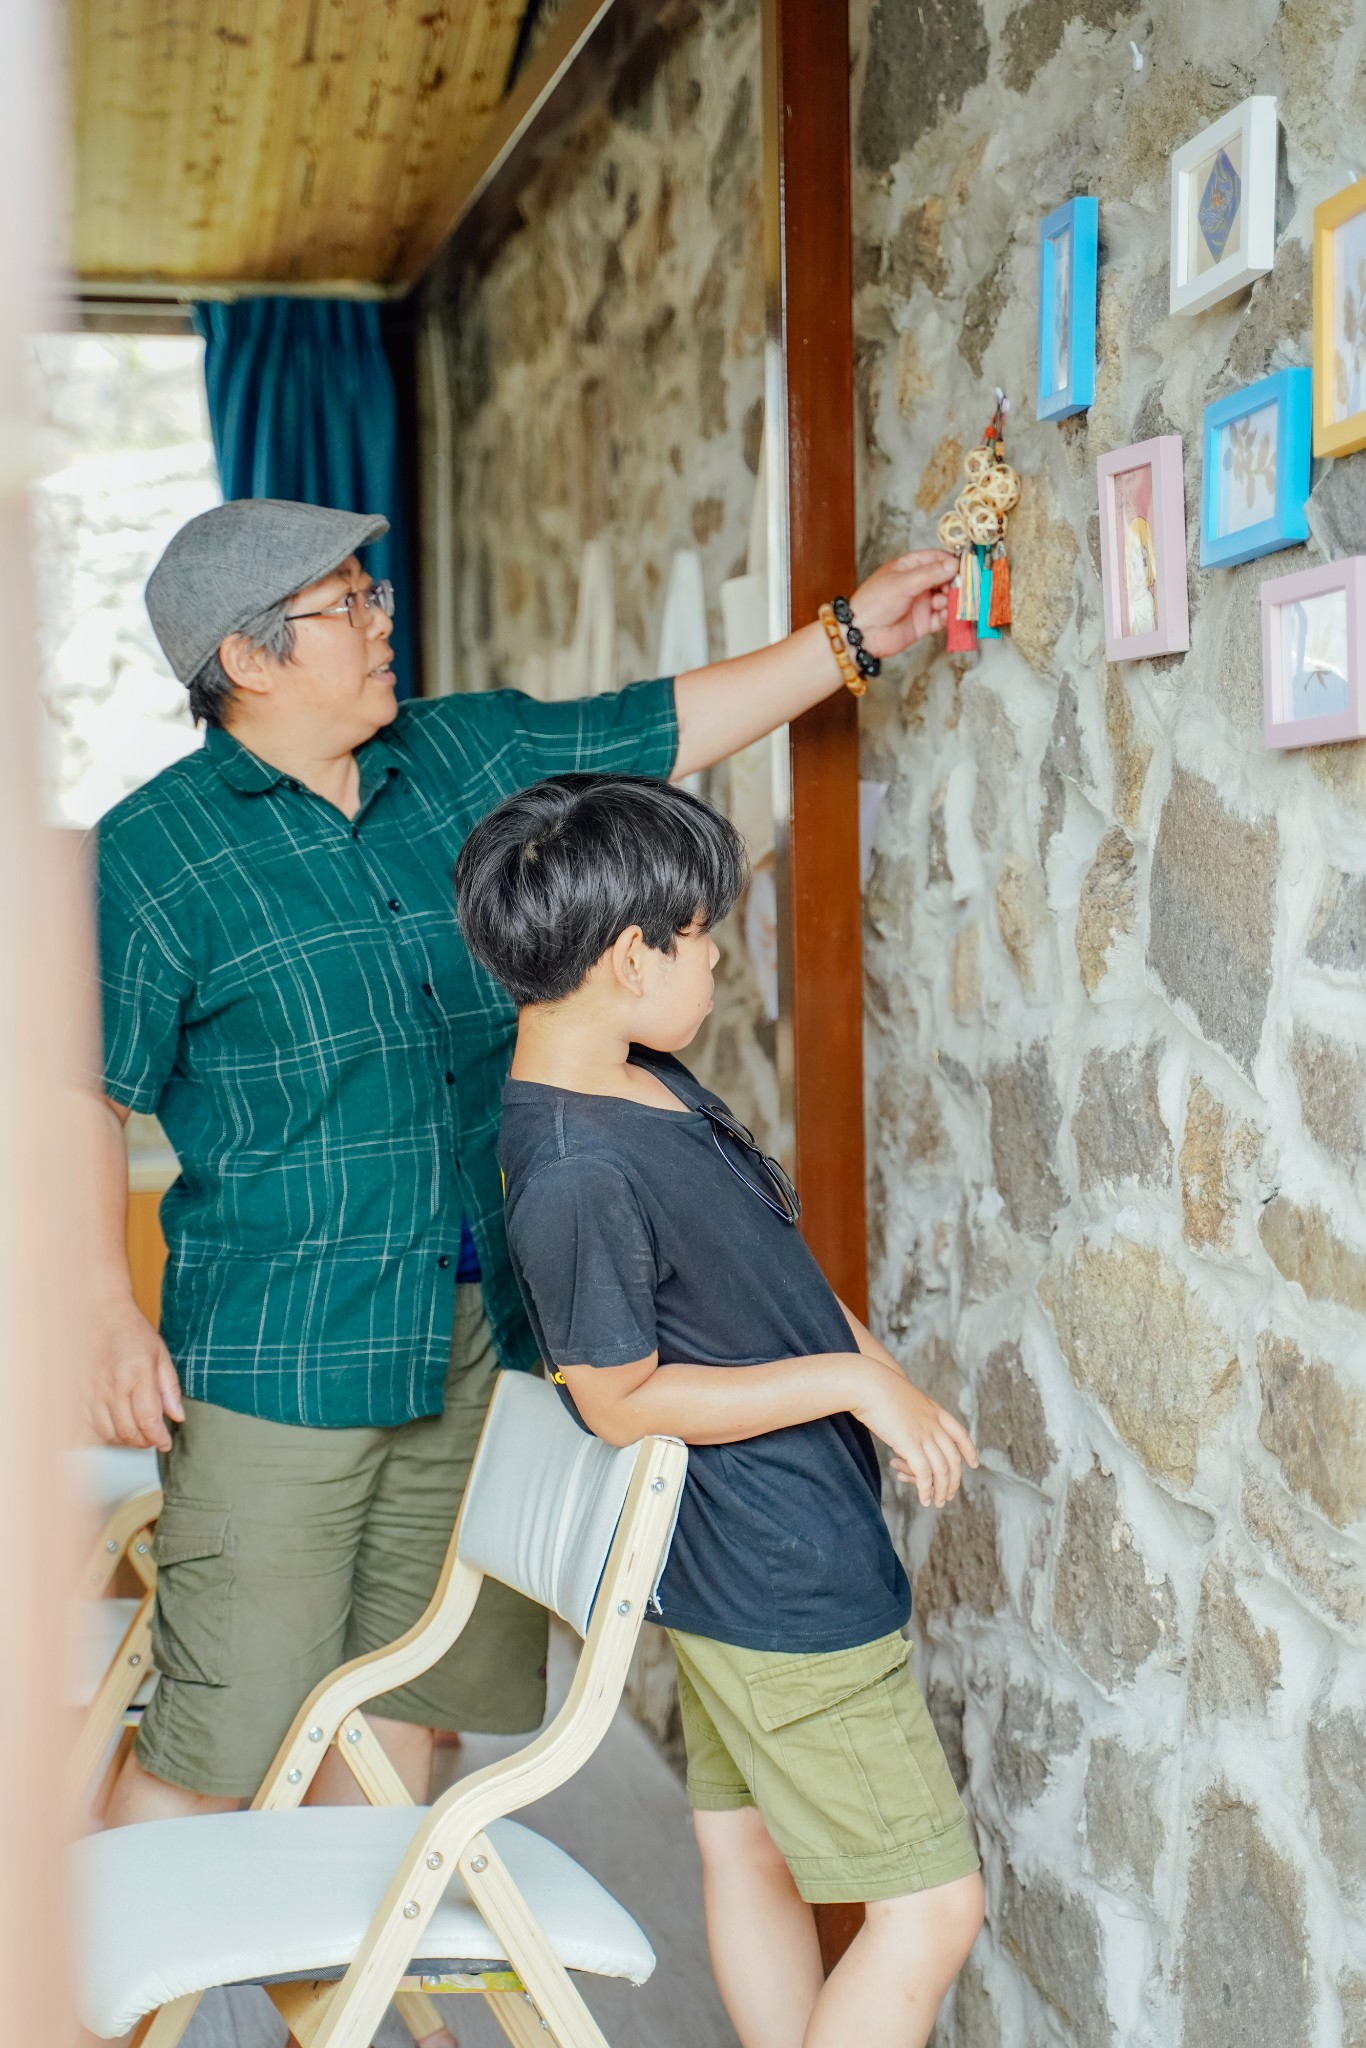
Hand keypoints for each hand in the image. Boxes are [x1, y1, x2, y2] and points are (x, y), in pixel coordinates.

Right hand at [86, 1297, 183, 1451]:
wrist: (100, 1316)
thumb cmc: (133, 1333)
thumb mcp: (161, 1356)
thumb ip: (170, 1389)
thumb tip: (178, 1417)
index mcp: (137, 1374)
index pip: (147, 1420)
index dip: (158, 1438)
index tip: (165, 1443)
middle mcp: (112, 1386)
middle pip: (127, 1432)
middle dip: (144, 1442)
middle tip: (154, 1438)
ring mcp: (92, 1391)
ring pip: (108, 1433)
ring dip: (126, 1440)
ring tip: (139, 1433)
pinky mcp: (79, 1394)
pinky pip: (91, 1425)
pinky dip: (107, 1431)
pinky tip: (119, 1424)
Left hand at [850, 549, 959, 658]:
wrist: (862, 635)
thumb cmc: (873, 603)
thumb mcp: (902, 583)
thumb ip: (930, 574)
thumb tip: (953, 565)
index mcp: (908, 568)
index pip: (935, 558)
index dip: (950, 562)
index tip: (964, 567)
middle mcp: (917, 585)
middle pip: (945, 579)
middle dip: (955, 582)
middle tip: (962, 587)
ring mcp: (921, 604)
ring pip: (946, 598)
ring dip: (953, 600)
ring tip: (952, 603)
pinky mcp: (924, 623)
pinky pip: (943, 618)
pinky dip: (949, 617)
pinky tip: (951, 616)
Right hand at [851, 1361, 977, 1507]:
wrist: (868, 1383)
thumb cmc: (876, 1388)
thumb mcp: (902, 1398)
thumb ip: (909, 1413)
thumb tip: (904, 1425)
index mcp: (934, 1411)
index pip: (960, 1434)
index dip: (969, 1450)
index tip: (973, 1464)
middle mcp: (934, 1424)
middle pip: (954, 1458)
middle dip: (954, 1480)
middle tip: (948, 1495)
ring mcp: (924, 1434)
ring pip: (942, 1470)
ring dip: (941, 1490)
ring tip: (936, 1502)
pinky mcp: (911, 1445)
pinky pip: (925, 1474)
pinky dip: (926, 1490)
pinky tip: (923, 1499)